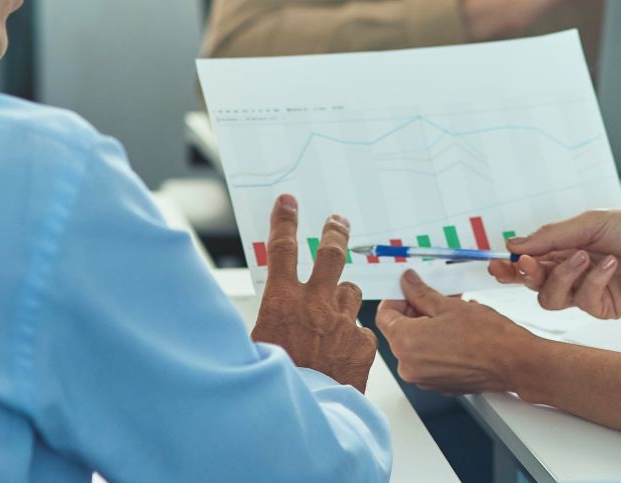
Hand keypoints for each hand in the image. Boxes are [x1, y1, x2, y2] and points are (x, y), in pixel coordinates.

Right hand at [249, 195, 375, 391]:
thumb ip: (270, 319)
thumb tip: (270, 311)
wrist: (305, 417)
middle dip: (335, 232)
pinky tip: (342, 353)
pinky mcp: (363, 343)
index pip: (282, 248)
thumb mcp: (257, 345)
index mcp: (282, 302)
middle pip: (331, 254)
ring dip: (343, 296)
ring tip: (334, 312)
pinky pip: (360, 330)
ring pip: (351, 292)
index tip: (289, 203)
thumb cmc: (276, 385)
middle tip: (338, 221)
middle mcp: (315, 304)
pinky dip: (353, 336)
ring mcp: (342, 322)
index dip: (285, 221)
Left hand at [376, 270, 542, 395]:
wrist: (514, 363)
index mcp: (406, 343)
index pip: (384, 315)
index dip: (397, 298)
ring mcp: (424, 379)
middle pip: (400, 331)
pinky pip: (429, 360)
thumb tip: (407, 283)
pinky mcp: (439, 385)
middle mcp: (409, 366)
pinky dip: (437, 345)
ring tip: (452, 314)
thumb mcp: (449, 305)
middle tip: (436, 298)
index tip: (409, 289)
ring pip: (416, 345)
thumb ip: (420, 293)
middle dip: (416, 312)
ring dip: (428, 327)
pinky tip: (457, 333)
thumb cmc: (487, 337)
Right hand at [487, 208, 620, 318]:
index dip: (510, 265)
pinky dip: (594, 280)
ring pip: (551, 298)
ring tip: (584, 256)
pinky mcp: (602, 308)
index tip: (497, 264)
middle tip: (527, 264)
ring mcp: (585, 291)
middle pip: (533, 284)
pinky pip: (583, 300)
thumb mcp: (588, 223)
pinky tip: (611, 265)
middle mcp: (571, 272)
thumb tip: (515, 243)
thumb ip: (551, 237)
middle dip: (525, 275)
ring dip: (563, 276)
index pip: (529, 260)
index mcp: (564, 248)